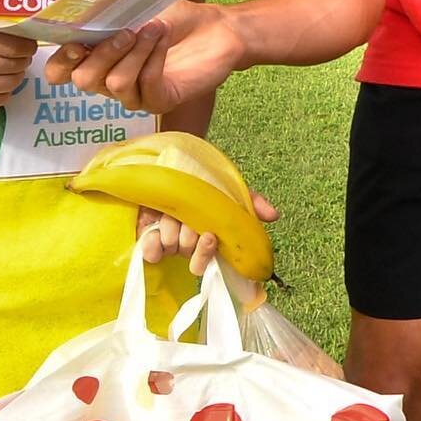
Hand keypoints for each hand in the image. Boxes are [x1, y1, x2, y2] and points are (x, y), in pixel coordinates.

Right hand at [0, 21, 35, 114]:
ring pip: (8, 84)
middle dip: (23, 62)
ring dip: (17, 78)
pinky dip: (5, 93)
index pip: (13, 46)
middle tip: (23, 59)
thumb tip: (24, 34)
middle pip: (13, 65)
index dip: (28, 47)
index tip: (30, 46)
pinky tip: (0, 85)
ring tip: (13, 72)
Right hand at [44, 0, 244, 113]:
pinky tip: (163, 40)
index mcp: (95, 56)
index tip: (74, 42)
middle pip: (85, 80)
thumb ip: (110, 14)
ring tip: (153, 28)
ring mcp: (134, 94)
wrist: (217, 28)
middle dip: (102, 53)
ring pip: (116, 84)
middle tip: (126, 31)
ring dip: (134, 52)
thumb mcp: (138, 7)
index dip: (60, 61)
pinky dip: (153, 59)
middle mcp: (109, 79)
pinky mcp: (160, 101)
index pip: (60, 71)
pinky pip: (146, 87)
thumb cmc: (174, 16)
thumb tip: (87, 15)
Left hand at [137, 191, 279, 275]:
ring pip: (170, 248)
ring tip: (168, 214)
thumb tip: (274, 215)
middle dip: (188, 235)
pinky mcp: (146, 237)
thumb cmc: (200, 178)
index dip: (207, 252)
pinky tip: (153, 232)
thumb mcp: (227, 186)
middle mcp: (187, 242)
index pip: (208, 259)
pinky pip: (149, 252)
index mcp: (207, 236)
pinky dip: (151, 244)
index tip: (209, 236)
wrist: (167, 161)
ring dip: (170, 230)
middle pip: (189, 253)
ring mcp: (166, 240)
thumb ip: (250, 200)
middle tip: (186, 219)